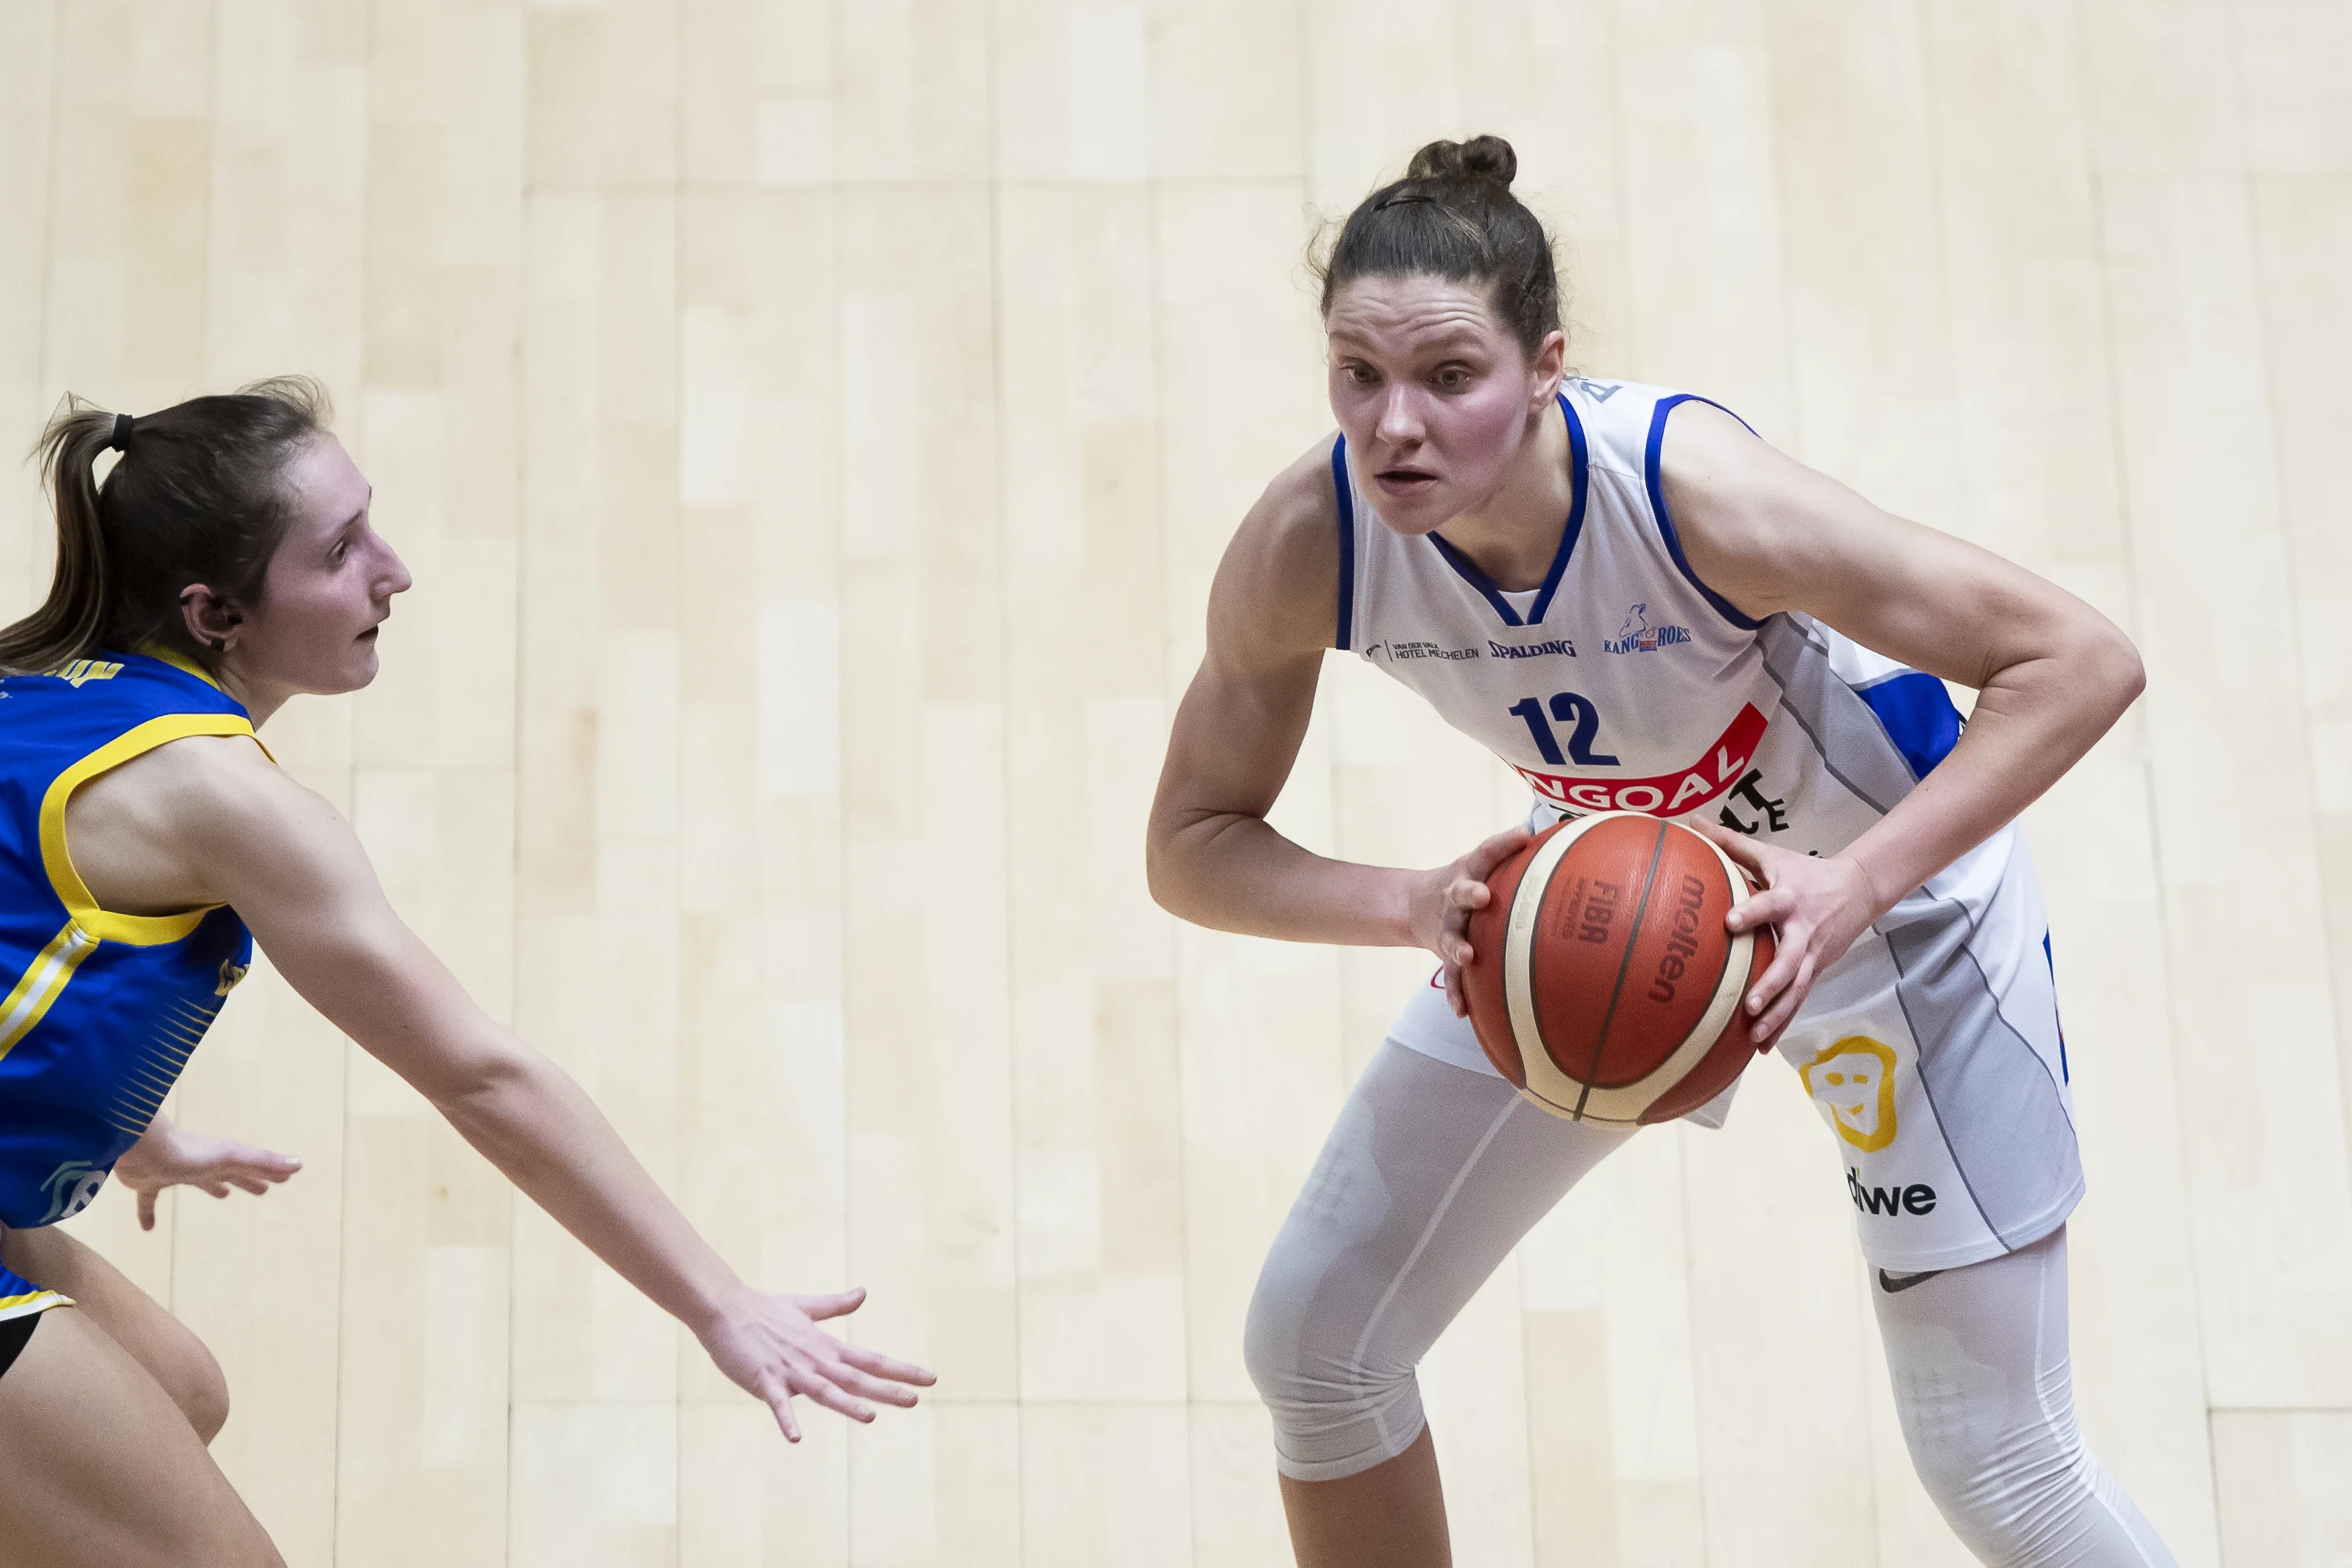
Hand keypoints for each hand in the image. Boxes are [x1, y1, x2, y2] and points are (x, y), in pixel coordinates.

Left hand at [111, 1114, 302, 1230]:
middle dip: (246, 1180)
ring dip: (212, 1187)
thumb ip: (263, 1161)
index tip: (283, 1179)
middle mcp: (201, 1165)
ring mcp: (175, 1172)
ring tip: (222, 1195)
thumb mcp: (232, 1157)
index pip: (250, 1167)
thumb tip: (300, 1163)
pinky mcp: (148, 1183)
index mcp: (222, 1159)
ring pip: (199, 1182)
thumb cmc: (191, 1153)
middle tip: (262, 1190)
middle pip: (229, 1174)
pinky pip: (149, 1201)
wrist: (143, 1149)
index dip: (267, 1172)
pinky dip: (148, 1214)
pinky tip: (147, 1229)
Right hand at [696, 1284, 937, 1441]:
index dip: (900, 1370)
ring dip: (846, 1404)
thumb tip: (863, 1292)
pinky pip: (778, 1403)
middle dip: (886, 1389)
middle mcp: (814, 1359)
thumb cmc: (765, 1309)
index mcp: (825, 1346)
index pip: (870, 1360)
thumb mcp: (806, 1307)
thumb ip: (836, 1305)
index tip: (929, 1379)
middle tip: (916, 1399)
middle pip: (855, 1377)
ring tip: (870, 1417)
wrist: (725, 1307)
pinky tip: (796, 1437)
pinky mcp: (764, 1380)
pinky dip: (787, 1418)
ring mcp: (790, 1370)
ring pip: (823, 1390)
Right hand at [1411, 825, 1532, 1017]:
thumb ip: (1519, 859)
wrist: (1413, 905)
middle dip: (1470, 893)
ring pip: (1451, 936)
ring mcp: (1447, 926)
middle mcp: (1454, 897)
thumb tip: (1573, 840)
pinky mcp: (1443, 952)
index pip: (1486, 852)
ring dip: (1458, 946)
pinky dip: (1455, 992)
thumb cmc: (1468, 882)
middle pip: (1460, 892)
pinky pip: (1449, 975)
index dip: (1503, 843)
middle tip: (1482, 896)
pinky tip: (1462, 1010)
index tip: (1522, 836)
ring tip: (1468, 956)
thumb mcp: (1483, 864)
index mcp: (1470, 871)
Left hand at [1700, 824, 1881, 1042]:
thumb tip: (1690, 823)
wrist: (1859, 889)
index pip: (1769, 904)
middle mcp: (1803, 930)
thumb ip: (1731, 843)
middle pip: (1790, 961)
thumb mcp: (1771, 854)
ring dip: (1777, 1014)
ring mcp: (1813, 954)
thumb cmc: (1805, 871)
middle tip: (1749, 1003)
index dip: (1752, 912)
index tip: (1729, 922)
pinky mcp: (1817, 970)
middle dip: (1771, 984)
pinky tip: (1762, 1046)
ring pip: (1797, 989)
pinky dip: (1782, 1023)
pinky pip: (1799, 1000)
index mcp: (1789, 898)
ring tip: (1754, 1036)